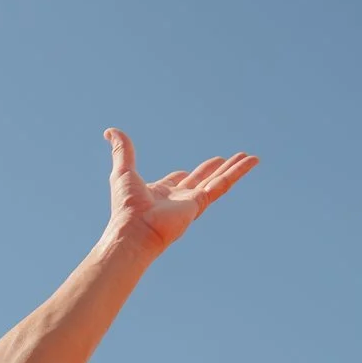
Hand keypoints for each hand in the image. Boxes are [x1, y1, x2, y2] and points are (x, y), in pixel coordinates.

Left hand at [104, 128, 257, 251]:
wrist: (135, 231)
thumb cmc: (126, 207)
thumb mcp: (123, 171)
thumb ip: (122, 151)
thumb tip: (110, 131)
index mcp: (159, 194)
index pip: (175, 182)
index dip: (180, 176)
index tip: (184, 172)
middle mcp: (177, 200)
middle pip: (201, 179)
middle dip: (213, 169)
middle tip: (226, 159)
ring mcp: (191, 203)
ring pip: (217, 181)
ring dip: (233, 169)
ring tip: (249, 157)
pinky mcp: (200, 204)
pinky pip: (223, 185)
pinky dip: (238, 173)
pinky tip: (252, 162)